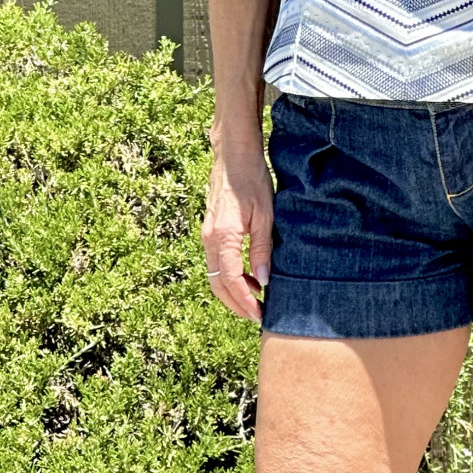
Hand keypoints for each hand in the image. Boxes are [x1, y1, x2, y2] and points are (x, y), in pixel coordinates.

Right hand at [202, 131, 274, 322]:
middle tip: (257, 316)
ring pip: (215, 276)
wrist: (233, 156)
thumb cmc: (252, 180)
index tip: (260, 314)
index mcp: (223, 237)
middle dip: (236, 304)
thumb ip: (262, 249)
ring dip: (233, 292)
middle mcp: (210, 240)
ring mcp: (207, 236)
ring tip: (256, 301)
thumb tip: (262, 282)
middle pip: (218, 284)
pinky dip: (230, 277)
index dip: (245, 301)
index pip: (231, 280)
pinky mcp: (210, 232)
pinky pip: (217, 263)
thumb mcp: (264, 215)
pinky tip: (249, 278)